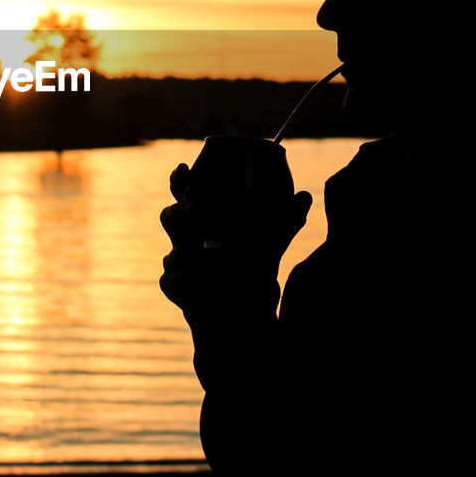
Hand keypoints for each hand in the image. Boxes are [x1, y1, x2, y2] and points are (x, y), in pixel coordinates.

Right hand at [159, 162, 310, 313]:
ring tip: (198, 252)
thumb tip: (305, 195)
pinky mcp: (178, 290)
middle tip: (198, 211)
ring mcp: (180, 265)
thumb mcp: (274, 239)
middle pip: (170, 217)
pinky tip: (191, 281)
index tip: (184, 169)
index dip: (179, 181)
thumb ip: (288, 218)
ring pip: (170, 254)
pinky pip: (169, 283)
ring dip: (183, 253)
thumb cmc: (257, 264)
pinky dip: (180, 281)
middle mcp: (187, 239)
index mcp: (204, 218)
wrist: (250, 307)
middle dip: (180, 211)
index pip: (183, 193)